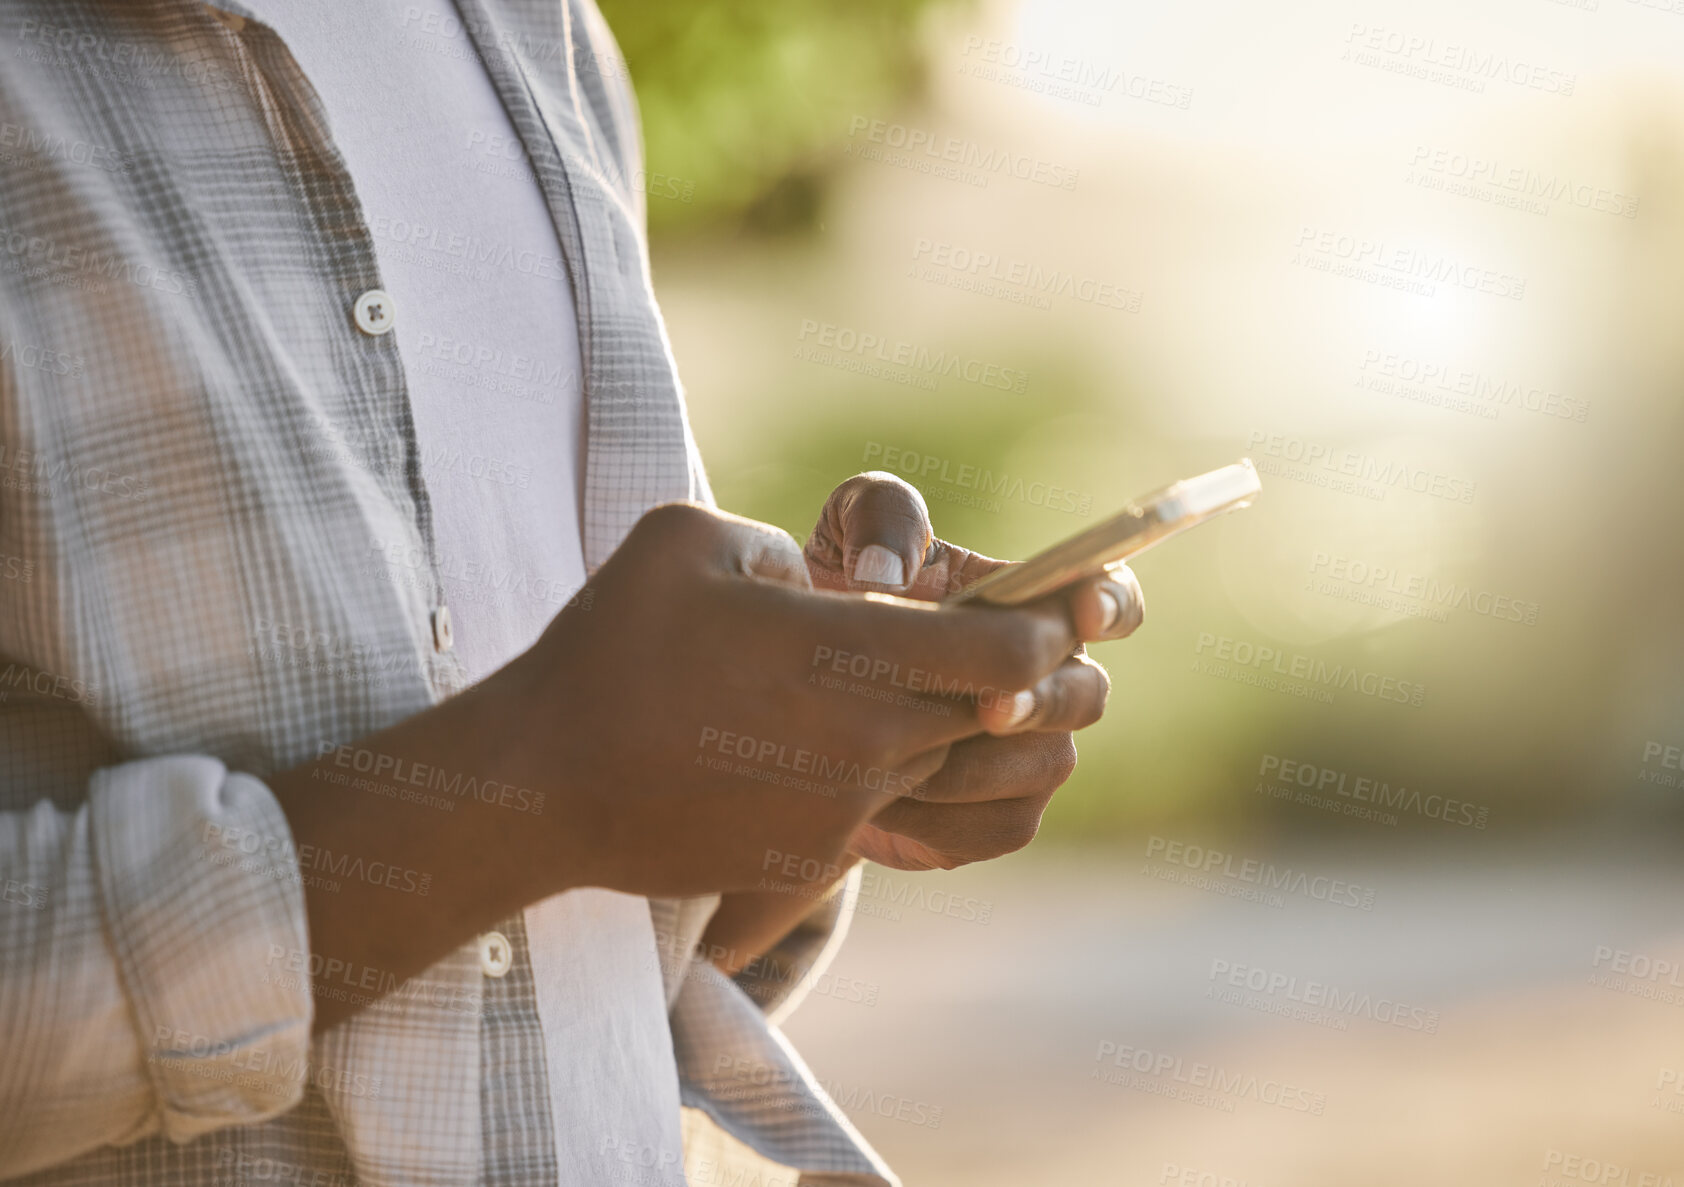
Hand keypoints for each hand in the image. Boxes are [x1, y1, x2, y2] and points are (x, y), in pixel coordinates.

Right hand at [525, 501, 1084, 894]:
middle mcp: (864, 740)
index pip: (1008, 655)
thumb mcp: (689, 540)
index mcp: (845, 654)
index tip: (1058, 610)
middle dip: (1009, 678)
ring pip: (942, 765)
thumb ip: (783, 543)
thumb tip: (823, 580)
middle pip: (991, 714)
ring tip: (894, 692)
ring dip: (942, 727)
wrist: (541, 786)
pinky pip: (883, 809)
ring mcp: (841, 809)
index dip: (1052, 629)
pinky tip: (820, 745)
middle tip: (995, 644)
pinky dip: (879, 774)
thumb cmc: (608, 647)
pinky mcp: (810, 855)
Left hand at [804, 472, 1143, 869]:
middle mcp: (1048, 678)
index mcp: (1026, 603)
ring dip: (972, 762)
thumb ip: (880, 518)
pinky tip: (877, 803)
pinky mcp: (1002, 818)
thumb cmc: (832, 602)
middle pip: (1088, 693)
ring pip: (1046, 765)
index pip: (1107, 596)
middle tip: (987, 706)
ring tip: (886, 756)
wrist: (793, 714)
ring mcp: (1034, 753)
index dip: (1111, 603)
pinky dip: (940, 818)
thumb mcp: (843, 534)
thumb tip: (885, 575)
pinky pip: (1000, 826)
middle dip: (1041, 700)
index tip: (1083, 613)